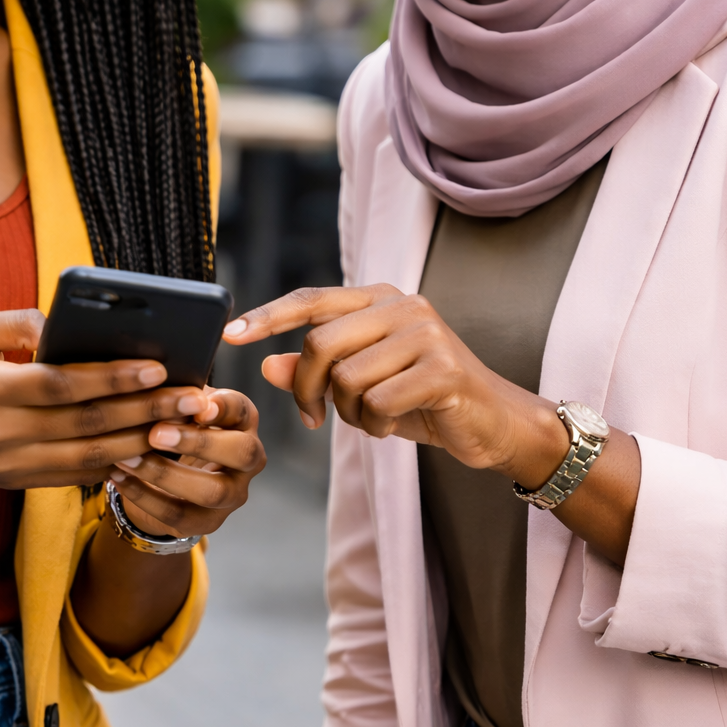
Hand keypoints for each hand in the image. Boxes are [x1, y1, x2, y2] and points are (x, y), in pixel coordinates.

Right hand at [0, 308, 208, 490]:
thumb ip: (17, 324)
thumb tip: (67, 324)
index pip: (61, 387)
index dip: (111, 378)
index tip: (155, 366)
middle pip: (86, 424)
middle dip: (144, 409)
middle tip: (190, 395)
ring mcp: (9, 466)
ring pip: (89, 457)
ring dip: (141, 441)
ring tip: (182, 423)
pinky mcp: (16, 482)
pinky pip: (75, 476)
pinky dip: (115, 463)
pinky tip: (149, 448)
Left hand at [107, 385, 265, 538]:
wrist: (170, 477)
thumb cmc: (176, 427)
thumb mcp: (180, 407)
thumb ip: (175, 396)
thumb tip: (152, 380)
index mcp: (242, 421)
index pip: (242, 411)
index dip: (224, 407)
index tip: (198, 405)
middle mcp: (248, 458)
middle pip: (241, 453)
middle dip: (199, 443)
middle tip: (156, 433)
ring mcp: (232, 494)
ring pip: (211, 491)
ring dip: (166, 473)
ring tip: (128, 458)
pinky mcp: (208, 521)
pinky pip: (178, 513)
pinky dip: (144, 496)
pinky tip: (118, 478)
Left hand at [224, 283, 641, 565]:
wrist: (496, 423)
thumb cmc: (424, 400)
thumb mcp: (364, 385)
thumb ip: (317, 372)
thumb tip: (267, 365)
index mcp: (380, 299)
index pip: (311, 300)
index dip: (268, 317)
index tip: (229, 336)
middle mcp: (402, 305)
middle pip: (320, 345)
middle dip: (305, 390)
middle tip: (310, 419)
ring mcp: (425, 334)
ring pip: (346, 379)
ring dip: (348, 414)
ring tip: (371, 420)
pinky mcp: (443, 369)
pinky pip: (378, 403)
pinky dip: (375, 427)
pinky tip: (392, 428)